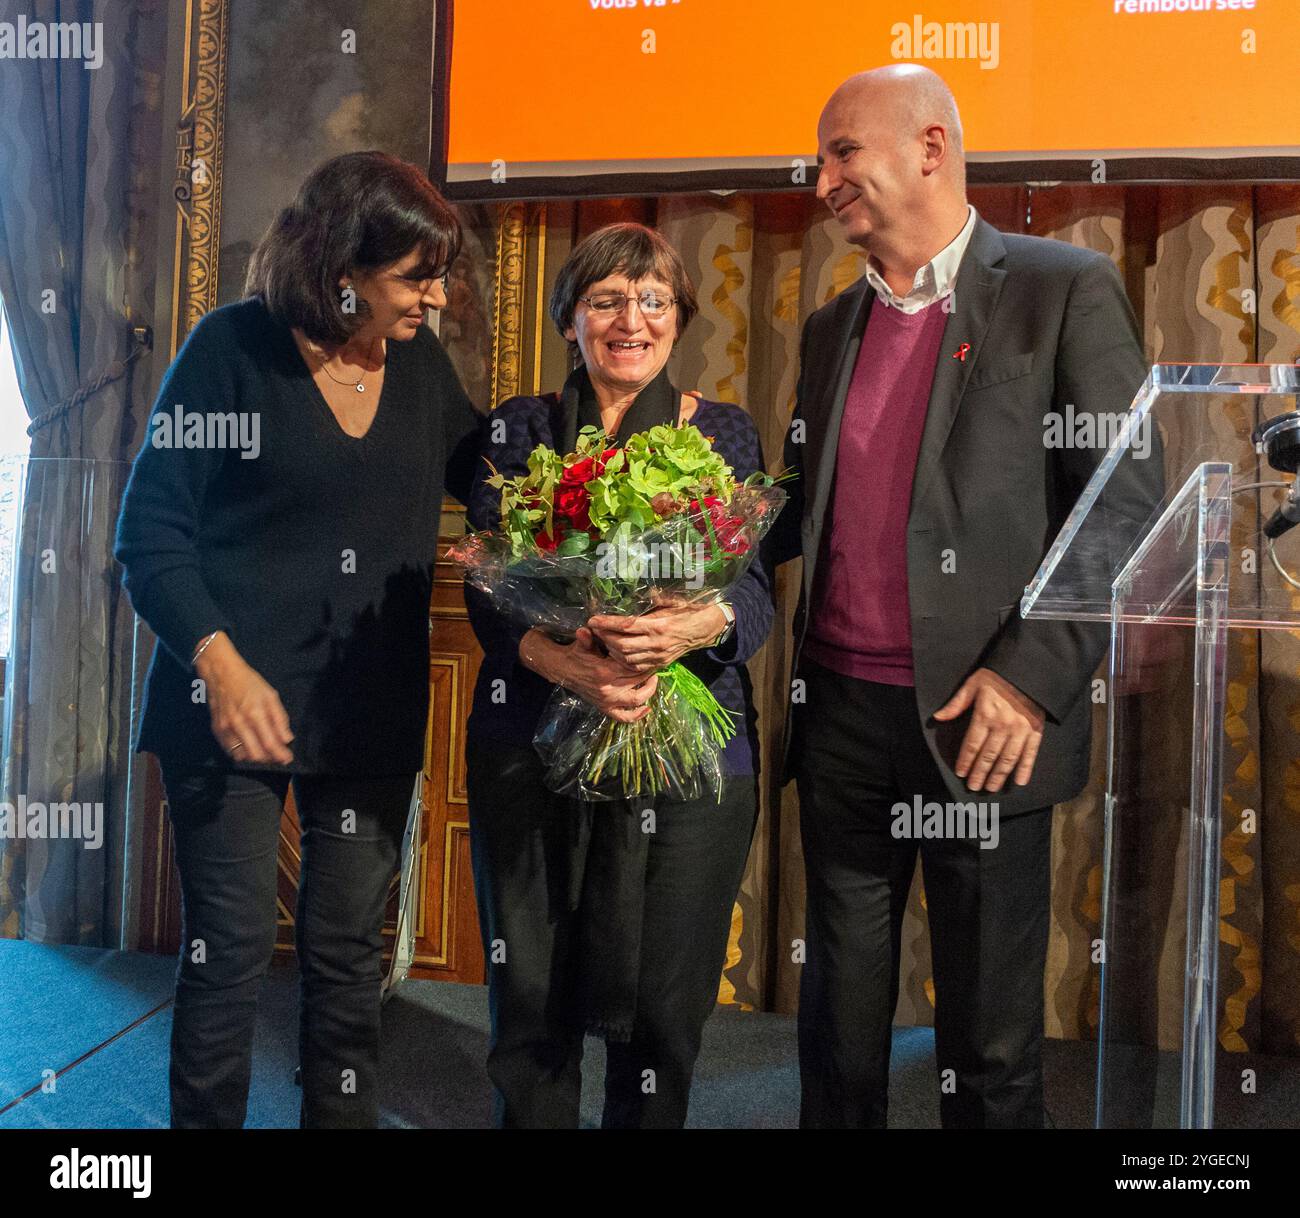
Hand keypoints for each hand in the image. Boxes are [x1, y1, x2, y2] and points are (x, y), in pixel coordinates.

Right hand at [195, 633, 294, 764]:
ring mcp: (225, 729)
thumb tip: (287, 739)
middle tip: (278, 756)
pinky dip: (242, 753)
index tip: (287, 758)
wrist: (220, 674)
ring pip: (242, 756)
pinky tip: (250, 747)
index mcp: (255, 714)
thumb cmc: (248, 682)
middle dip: (270, 759)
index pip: (269, 744)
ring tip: (265, 751)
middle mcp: (239, 724)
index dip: (280, 755)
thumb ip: (280, 719)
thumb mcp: (270, 695)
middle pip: (256, 755)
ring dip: (256, 758)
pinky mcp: (217, 730)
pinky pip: (230, 751)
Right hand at [520, 628, 657, 722]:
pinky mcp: (605, 708)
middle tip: (655, 664)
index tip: (650, 655)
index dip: (644, 661)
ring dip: (648, 691)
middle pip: (637, 681)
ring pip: (636, 699)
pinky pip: (623, 717)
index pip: (632, 667)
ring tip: (653, 680)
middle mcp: (608, 689)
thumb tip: (585, 629)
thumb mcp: (582, 644)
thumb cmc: (576, 654)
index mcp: (604, 671)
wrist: (563, 669)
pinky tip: (647, 709)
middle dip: (649, 673)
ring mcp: (607, 701)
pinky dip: (636, 715)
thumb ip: (586, 638)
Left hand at [586, 602, 726, 673]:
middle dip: (605, 637)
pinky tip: (616, 651)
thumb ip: (656, 597)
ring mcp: (658, 656)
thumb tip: (642, 589)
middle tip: (594, 629)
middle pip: (621, 645)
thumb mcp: (673, 600)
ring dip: (611, 649)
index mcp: (659, 625)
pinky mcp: (660, 663)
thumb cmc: (689, 611)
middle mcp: (657, 643)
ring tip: (603, 639)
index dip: (607, 624)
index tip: (593, 620)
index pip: (626, 626)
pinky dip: (623, 660)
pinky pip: (636, 666)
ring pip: (626, 658)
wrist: (706, 629)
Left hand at [932, 667, 1044, 792]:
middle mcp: (1003, 726)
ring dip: (999, 775)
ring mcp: (1021, 730)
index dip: (966, 761)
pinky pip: (1031, 753)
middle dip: (980, 773)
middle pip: (988, 755)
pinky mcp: (1036, 730)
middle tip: (974, 787)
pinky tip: (1020, 781)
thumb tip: (938, 718)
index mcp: (985, 715)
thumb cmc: (997, 676)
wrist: (1028, 669)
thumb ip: (956, 704)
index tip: (961, 773)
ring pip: (1008, 758)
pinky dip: (1025, 768)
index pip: (972, 745)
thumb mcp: (972, 685)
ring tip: (991, 788)